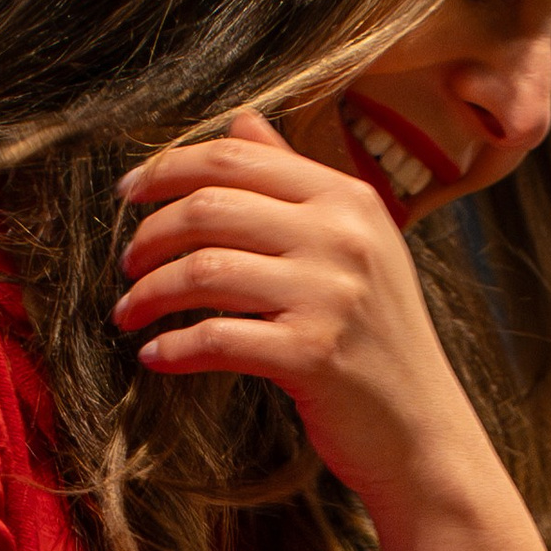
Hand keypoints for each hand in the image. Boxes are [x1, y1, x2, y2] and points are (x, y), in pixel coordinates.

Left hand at [113, 109, 489, 521]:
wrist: (422, 430)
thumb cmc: (376, 338)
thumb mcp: (352, 245)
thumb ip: (294, 180)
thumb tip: (241, 120)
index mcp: (348, 199)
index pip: (237, 159)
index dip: (168, 169)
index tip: (128, 192)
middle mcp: (342, 237)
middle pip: (210, 207)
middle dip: (149, 235)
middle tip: (128, 262)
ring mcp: (330, 295)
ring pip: (203, 270)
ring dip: (148, 292)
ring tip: (130, 312)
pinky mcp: (312, 354)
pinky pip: (215, 338)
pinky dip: (172, 348)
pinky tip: (155, 357)